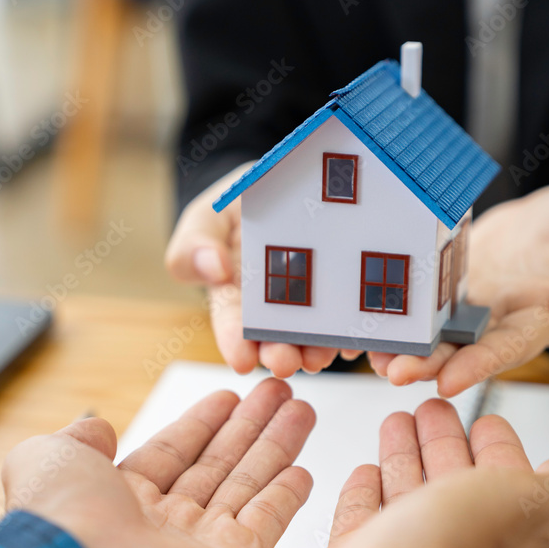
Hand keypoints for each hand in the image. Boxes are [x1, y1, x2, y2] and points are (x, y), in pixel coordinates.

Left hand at [2, 379, 314, 547]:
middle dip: (250, 426)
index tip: (230, 397)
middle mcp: (163, 524)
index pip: (174, 451)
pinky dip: (286, 497)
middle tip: (279, 393)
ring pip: (248, 485)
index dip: (203, 422)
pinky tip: (302, 471)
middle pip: (219, 463)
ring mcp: (201, 546)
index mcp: (121, 498)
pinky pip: (266, 523)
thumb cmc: (61, 521)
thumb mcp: (49, 457)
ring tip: (301, 410)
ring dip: (276, 447)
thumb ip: (78, 438)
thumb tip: (96, 426)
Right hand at [165, 166, 348, 376]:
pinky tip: (353, 339)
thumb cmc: (240, 202)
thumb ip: (194, 244)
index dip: (234, 341)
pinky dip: (352, 328)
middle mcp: (273, 306)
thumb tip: (214, 270)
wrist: (283, 185)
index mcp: (235, 295)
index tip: (240, 360)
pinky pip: (350, 313)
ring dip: (316, 348)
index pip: (231, 322)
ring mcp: (311, 300)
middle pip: (275, 335)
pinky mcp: (343, 292)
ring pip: (314, 331)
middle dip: (279, 352)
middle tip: (284, 362)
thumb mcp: (208, 215)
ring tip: (319, 357)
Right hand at [276, 398, 548, 547]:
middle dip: (444, 443)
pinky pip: (363, 522)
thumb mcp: (527, 504)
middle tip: (431, 410)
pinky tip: (366, 471)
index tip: (484, 422)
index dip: (497, 450)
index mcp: (506, 546)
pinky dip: (365, 494)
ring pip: (407, 496)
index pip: (505, 486)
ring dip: (403, 455)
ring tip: (396, 422)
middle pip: (452, 485)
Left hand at [368, 181, 548, 395]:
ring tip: (371, 355)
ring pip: (436, 331)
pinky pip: (423, 302)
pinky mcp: (454, 284)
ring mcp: (476, 304)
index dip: (480, 365)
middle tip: (394, 371)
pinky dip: (398, 315)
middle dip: (428, 362)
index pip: (511, 348)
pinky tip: (369, 321)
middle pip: (464, 348)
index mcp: (544, 318)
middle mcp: (504, 320)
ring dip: (405, 345)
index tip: (449, 381)